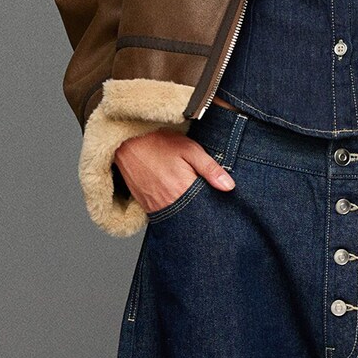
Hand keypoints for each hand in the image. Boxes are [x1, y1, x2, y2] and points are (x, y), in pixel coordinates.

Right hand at [113, 129, 234, 213]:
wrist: (127, 143)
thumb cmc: (159, 142)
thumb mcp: (190, 150)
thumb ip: (211, 169)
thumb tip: (229, 187)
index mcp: (183, 189)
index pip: (206, 207)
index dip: (213, 202)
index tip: (218, 196)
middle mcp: (168, 203)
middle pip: (192, 213)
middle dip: (200, 207)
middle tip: (202, 192)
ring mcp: (154, 207)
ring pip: (177, 214)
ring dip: (185, 206)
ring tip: (186, 191)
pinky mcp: (145, 206)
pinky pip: (163, 212)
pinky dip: (171, 205)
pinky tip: (174, 193)